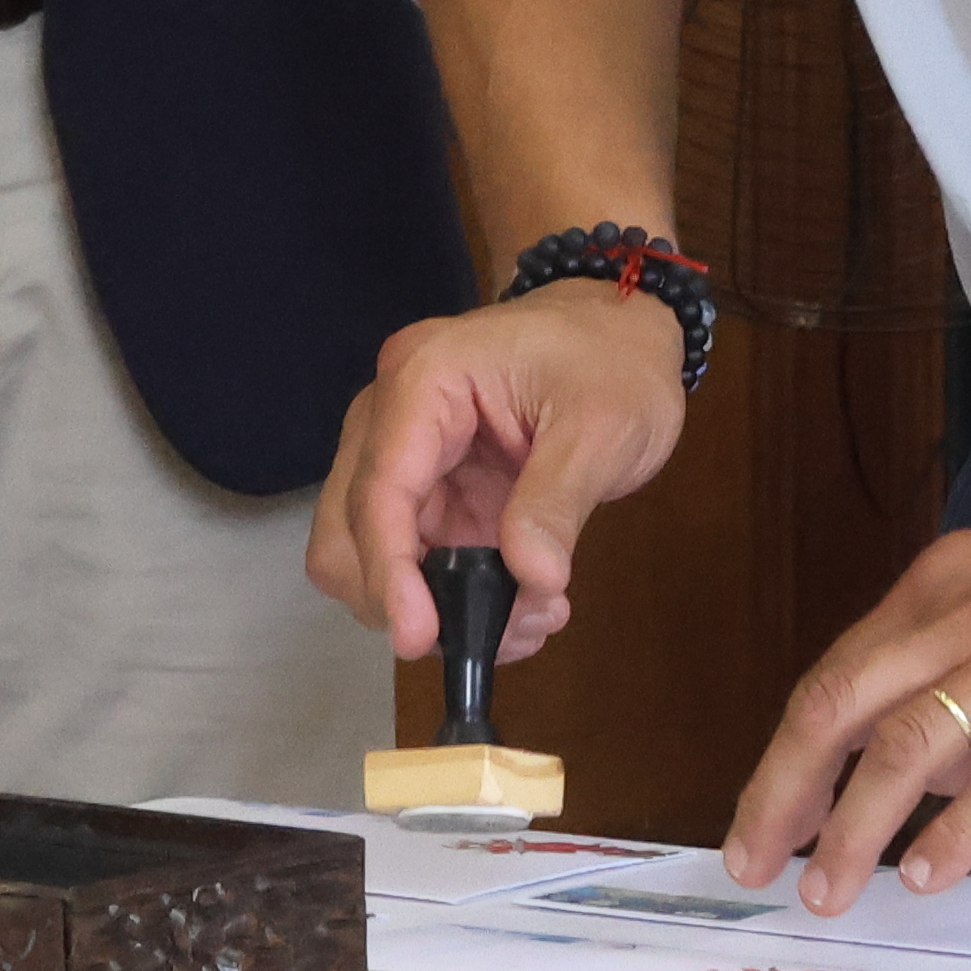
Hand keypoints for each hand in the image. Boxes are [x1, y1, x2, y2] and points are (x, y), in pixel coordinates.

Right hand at [302, 282, 695, 665]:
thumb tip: (531, 580)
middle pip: (346, 531)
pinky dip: (455, 597)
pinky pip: (416, 560)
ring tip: (527, 617)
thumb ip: (557, 502)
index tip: (420, 638)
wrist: (623, 332)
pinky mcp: (430, 488)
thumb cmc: (614, 360)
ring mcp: (406, 454)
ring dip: (434, 606)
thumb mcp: (604, 426)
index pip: (378, 490)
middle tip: (488, 632)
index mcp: (424, 380)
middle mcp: (393, 415)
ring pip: (372, 556)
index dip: (389, 573)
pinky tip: (526, 602)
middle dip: (402, 598)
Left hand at [730, 451, 970, 910]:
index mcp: (944, 586)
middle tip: (752, 863)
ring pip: (907, 748)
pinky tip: (927, 874)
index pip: (836, 674)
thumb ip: (962, 650)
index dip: (788, 753)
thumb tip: (925, 755)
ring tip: (827, 890)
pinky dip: (957, 831)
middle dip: (784, 793)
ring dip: (854, 827)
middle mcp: (968, 620)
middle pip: (840, 709)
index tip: (761, 813)